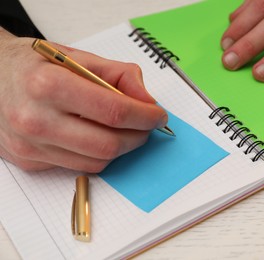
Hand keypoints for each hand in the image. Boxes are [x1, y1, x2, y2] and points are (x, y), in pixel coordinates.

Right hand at [0, 28, 167, 171]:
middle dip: (138, 137)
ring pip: (97, 162)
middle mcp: (36, 119)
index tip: (158, 116)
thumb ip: (119, 75)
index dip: (145, 116)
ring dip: (121, 148)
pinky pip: (79, 167)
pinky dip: (97, 154)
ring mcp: (30, 146)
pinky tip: (96, 136)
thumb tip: (147, 100)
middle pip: (108, 144)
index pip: (113, 111)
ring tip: (124, 130)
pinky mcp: (30, 162)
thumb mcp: (76, 56)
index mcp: (48, 85)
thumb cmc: (33, 65)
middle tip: (146, 126)